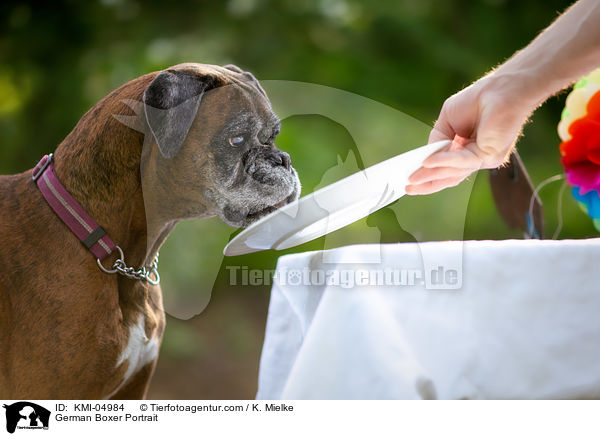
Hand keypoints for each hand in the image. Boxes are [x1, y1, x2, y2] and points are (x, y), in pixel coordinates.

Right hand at [406, 74, 536, 194]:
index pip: (447, 169)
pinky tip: (427, 162)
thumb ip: (437, 140)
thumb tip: (427, 158)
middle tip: (408, 188)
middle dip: (427, 183)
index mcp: (467, 150)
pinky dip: (443, 161)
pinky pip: (461, 161)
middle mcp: (476, 158)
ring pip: (453, 172)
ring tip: (412, 180)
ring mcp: (484, 159)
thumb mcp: (447, 120)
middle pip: (449, 177)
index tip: (410, 181)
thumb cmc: (478, 99)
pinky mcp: (489, 155)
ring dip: (431, 176)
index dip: (428, 175)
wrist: (502, 89)